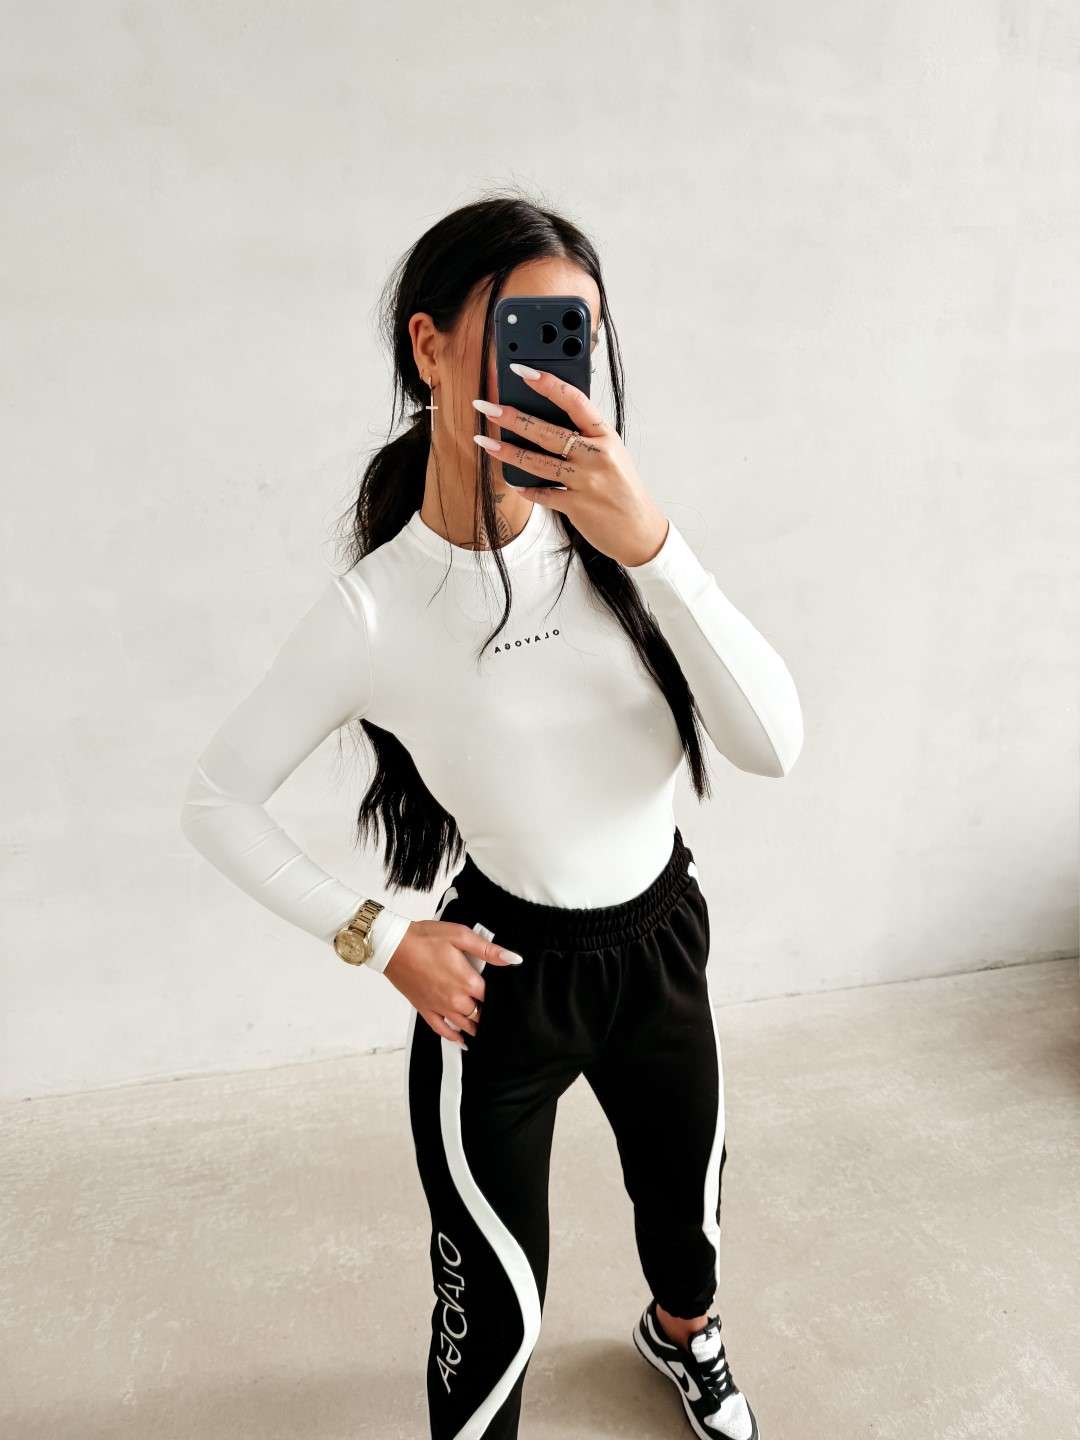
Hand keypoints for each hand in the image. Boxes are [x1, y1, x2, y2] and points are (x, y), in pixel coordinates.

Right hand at [383, 920, 520, 1047]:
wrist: (392, 946)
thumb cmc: (424, 938)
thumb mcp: (460, 936)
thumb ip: (488, 950)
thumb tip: (513, 959)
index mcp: (467, 981)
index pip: (493, 997)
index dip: (502, 998)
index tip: (508, 999)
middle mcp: (455, 999)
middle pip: (480, 1014)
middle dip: (489, 1014)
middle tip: (498, 1014)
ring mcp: (439, 1006)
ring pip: (465, 1025)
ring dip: (476, 1027)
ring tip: (486, 1029)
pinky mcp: (425, 1009)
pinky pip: (442, 1029)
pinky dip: (454, 1037)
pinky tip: (461, 1041)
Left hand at [472, 366, 669, 567]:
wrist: (640, 530)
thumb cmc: (623, 489)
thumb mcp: (612, 454)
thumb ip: (586, 438)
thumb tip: (547, 420)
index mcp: (605, 436)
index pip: (574, 401)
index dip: (547, 383)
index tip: (523, 371)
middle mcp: (596, 455)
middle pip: (547, 431)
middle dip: (512, 417)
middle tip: (487, 406)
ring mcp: (586, 481)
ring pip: (537, 462)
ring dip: (507, 451)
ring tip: (484, 441)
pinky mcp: (576, 506)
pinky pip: (543, 494)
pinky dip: (527, 489)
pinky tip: (514, 482)